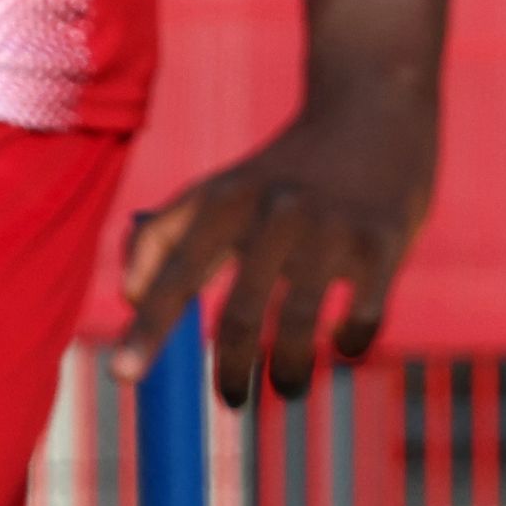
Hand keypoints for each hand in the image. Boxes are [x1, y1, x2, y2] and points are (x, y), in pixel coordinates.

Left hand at [119, 51, 438, 402]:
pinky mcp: (384, 240)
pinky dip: (350, 344)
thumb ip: (165, 233)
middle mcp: (275, 211)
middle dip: (231, 372)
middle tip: (231, 400)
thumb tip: (127, 296)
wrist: (376, 105)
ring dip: (289, 373)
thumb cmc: (287, 167)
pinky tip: (346, 345)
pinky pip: (363, 317)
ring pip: (299, 326)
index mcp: (227, 200)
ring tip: (286, 389)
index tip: (121, 379)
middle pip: (240, 316)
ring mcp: (332, 226)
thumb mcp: (221, 186)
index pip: (174, 271)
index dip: (146, 328)